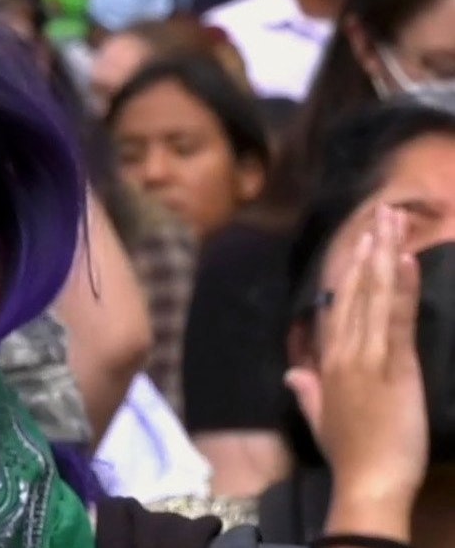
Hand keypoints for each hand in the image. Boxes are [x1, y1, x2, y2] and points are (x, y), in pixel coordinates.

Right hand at [285, 206, 424, 539]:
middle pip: (354, 292)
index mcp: (328, 365)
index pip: (338, 309)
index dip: (348, 273)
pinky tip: (405, 260)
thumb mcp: (322, 420)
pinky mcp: (393, 367)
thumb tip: (291, 373)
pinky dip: (400, 288)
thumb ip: (306, 392)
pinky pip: (396, 319)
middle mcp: (344, 353)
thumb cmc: (350, 455)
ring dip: (383, 257)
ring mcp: (367, 357)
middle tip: (379, 213)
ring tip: (391, 223)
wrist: (368, 481)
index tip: (358, 242)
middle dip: (367, 251)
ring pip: (373, 297)